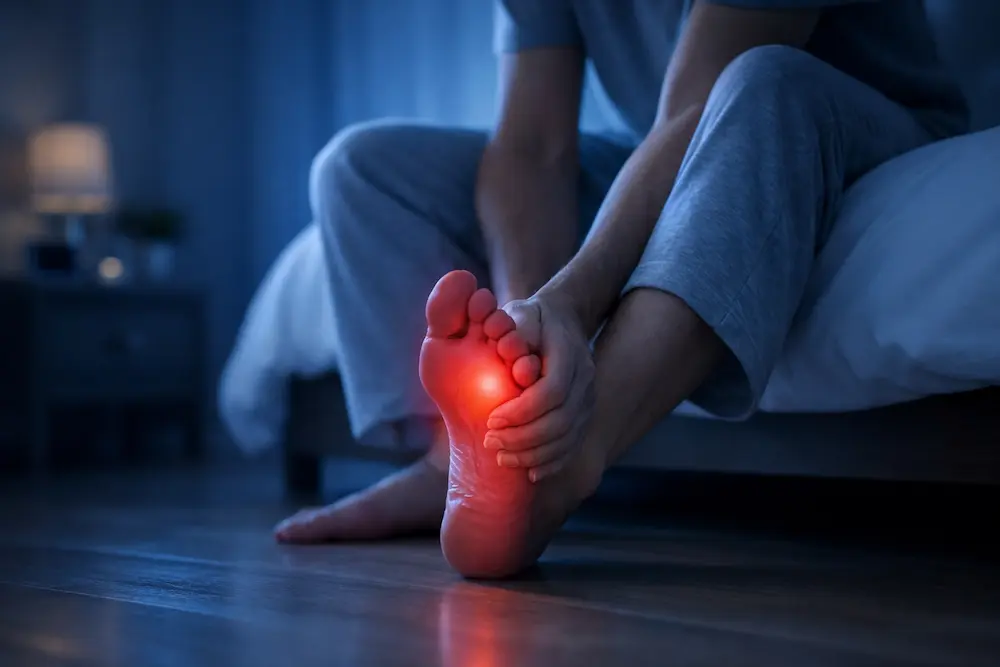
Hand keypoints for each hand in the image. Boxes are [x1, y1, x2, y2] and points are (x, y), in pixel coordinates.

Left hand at [484, 294, 595, 481]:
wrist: (559, 322)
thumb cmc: (529, 320)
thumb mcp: (518, 314)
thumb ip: (512, 332)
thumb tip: (507, 354)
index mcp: (569, 353)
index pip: (552, 391)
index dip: (522, 411)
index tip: (491, 419)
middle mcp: (584, 380)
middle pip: (561, 421)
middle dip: (523, 438)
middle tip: (490, 441)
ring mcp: (588, 400)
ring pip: (568, 438)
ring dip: (533, 454)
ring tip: (501, 457)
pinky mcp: (584, 416)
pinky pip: (572, 447)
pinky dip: (550, 463)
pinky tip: (528, 472)